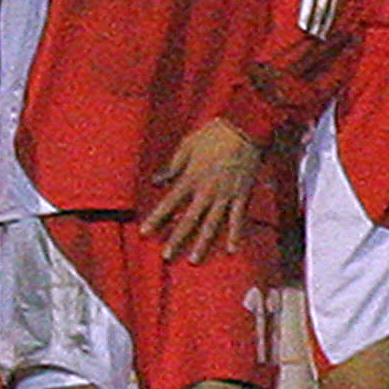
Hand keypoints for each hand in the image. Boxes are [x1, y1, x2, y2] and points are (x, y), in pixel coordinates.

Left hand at [140, 118, 260, 261]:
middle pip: (188, 219)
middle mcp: (207, 191)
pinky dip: (235, 234)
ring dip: (202, 243)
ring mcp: (226, 195)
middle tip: (166, 256)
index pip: (168, 203)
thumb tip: (156, 181)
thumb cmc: (213, 134)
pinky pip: (238, 218)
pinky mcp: (242, 195)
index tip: (145, 233)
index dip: (156, 219)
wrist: (244, 128)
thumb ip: (172, 167)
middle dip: (177, 239)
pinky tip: (231, 250)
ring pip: (212, 224)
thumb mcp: (186, 147)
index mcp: (190, 178)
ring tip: (194, 260)